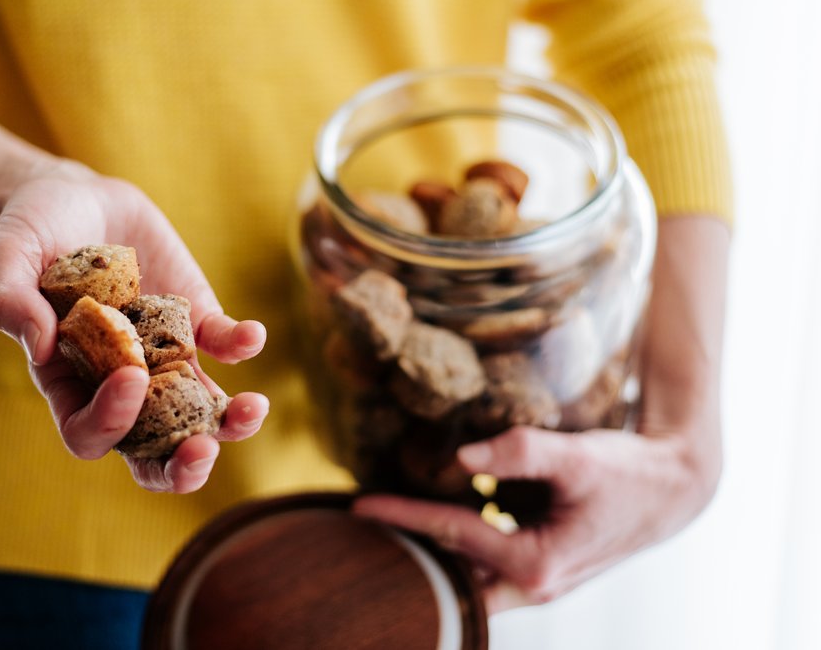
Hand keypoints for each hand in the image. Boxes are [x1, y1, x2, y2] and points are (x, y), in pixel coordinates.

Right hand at [0, 161, 268, 492]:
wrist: (77, 198)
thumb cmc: (31, 232)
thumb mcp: (7, 255)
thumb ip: (10, 297)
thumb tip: (38, 342)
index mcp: (69, 382)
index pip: (89, 431)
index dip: (110, 421)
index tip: (130, 375)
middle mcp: (120, 382)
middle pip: (152, 450)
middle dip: (180, 463)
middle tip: (202, 449)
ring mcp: (163, 356)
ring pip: (200, 411)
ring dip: (230, 419)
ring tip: (252, 409)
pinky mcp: (194, 322)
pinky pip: (222, 345)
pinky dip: (239, 344)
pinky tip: (251, 334)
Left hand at [355, 217, 728, 613]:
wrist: (674, 489)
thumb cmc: (630, 473)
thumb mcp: (578, 456)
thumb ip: (522, 450)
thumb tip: (462, 455)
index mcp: (536, 563)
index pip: (451, 536)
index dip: (403, 517)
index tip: (359, 507)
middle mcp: (533, 583)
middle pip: (451, 583)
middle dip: (407, 565)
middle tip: (361, 541)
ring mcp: (537, 580)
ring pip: (467, 580)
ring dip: (431, 558)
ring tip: (387, 534)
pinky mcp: (541, 566)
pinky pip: (485, 566)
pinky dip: (457, 547)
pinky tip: (438, 522)